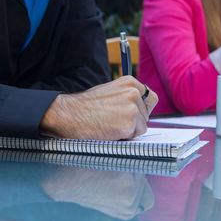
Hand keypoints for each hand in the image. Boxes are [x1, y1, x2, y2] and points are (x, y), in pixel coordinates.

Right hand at [39, 76, 158, 139]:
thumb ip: (126, 97)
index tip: (132, 115)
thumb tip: (139, 110)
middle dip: (134, 122)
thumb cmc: (85, 106)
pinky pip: (134, 136)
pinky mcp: (129, 123)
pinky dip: (124, 137)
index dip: (142, 110)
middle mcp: (134, 92)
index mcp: (130, 82)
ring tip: (110, 125)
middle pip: (147, 115)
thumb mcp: (109, 92)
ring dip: (129, 130)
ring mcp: (133, 107)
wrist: (69, 114)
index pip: (151, 99)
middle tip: (114, 121)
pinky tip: (109, 130)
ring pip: (142, 127)